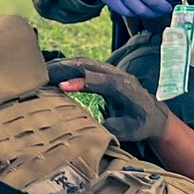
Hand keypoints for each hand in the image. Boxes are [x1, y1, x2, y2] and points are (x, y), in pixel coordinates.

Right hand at [46, 57, 171, 142]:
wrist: (153, 113)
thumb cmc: (141, 125)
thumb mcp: (129, 132)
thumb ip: (111, 128)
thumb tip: (90, 127)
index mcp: (126, 89)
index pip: (103, 82)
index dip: (82, 82)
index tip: (61, 87)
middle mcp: (118, 74)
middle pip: (89, 66)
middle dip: (64, 69)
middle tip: (40, 76)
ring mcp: (110, 70)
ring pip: (83, 62)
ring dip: (62, 65)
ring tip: (40, 72)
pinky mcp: (103, 70)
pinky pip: (83, 64)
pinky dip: (66, 66)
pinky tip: (50, 71)